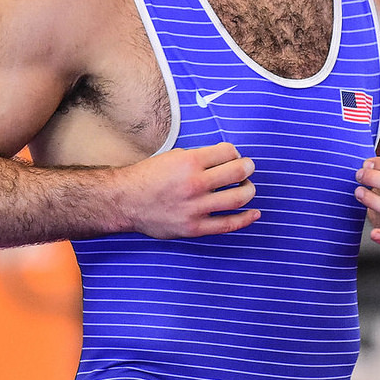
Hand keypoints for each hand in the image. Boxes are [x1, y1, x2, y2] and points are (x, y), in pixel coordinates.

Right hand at [123, 142, 259, 238]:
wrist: (125, 201)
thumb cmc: (148, 176)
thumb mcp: (173, 156)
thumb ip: (199, 158)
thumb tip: (227, 159)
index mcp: (189, 161)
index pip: (228, 152)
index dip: (235, 152)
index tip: (234, 156)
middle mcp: (195, 184)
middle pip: (238, 172)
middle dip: (248, 168)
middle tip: (247, 168)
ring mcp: (196, 207)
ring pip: (238, 198)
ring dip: (249, 190)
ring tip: (246, 187)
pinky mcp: (195, 227)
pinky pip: (228, 224)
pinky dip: (245, 219)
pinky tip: (254, 213)